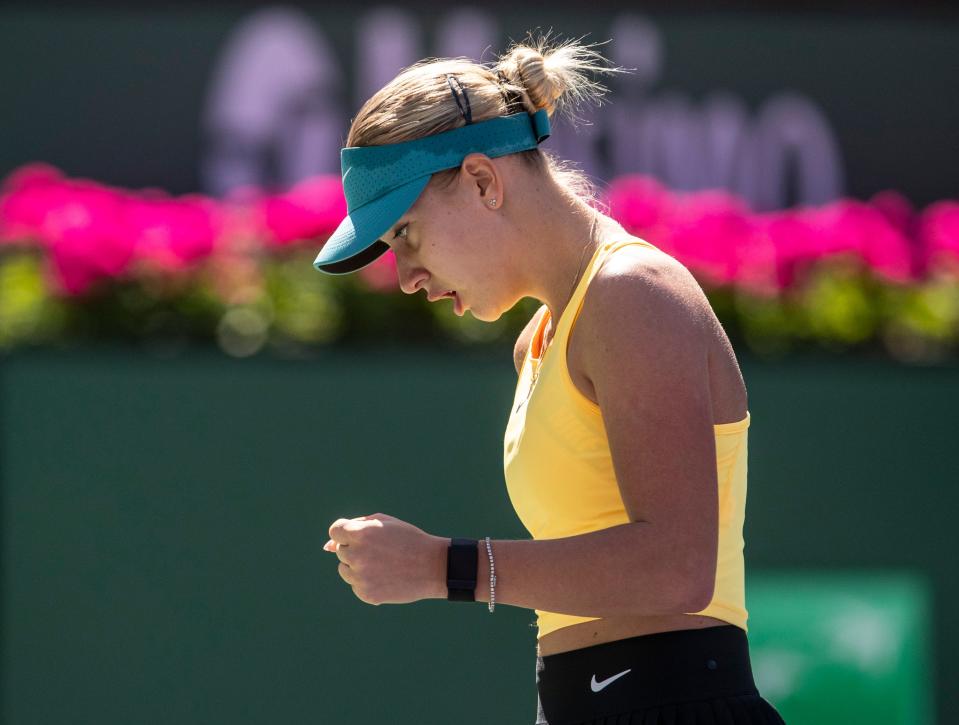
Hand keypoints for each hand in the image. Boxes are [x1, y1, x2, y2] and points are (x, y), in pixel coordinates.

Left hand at [323, 513, 446, 604]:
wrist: (432, 566)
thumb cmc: (408, 539)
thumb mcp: (383, 523)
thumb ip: (354, 527)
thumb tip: (327, 547)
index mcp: (360, 533)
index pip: (335, 531)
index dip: (348, 533)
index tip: (362, 537)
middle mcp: (357, 555)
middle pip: (341, 550)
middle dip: (356, 549)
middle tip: (380, 551)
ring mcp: (360, 577)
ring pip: (344, 570)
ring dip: (357, 566)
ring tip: (383, 564)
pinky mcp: (366, 594)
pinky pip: (356, 586)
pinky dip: (367, 582)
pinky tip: (386, 577)